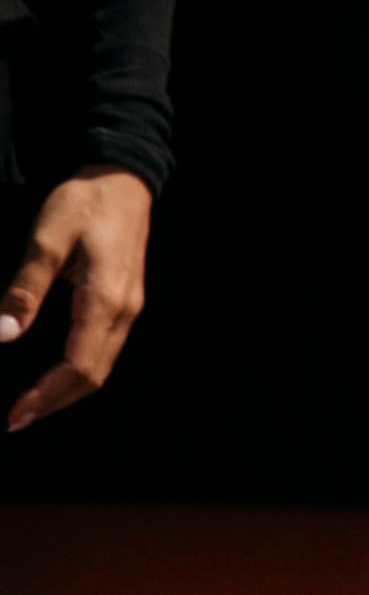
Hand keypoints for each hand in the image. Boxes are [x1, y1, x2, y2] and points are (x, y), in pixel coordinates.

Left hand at [1, 169, 151, 433]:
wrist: (126, 175)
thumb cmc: (86, 201)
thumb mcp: (47, 239)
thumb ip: (25, 289)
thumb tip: (2, 335)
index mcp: (104, 299)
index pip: (78, 365)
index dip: (47, 396)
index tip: (15, 414)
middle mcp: (124, 309)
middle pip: (94, 375)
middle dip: (55, 403)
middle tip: (16, 419)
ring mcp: (130, 305)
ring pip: (102, 365)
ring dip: (68, 391)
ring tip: (32, 403)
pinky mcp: (126, 298)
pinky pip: (106, 348)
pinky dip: (80, 371)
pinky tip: (58, 373)